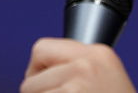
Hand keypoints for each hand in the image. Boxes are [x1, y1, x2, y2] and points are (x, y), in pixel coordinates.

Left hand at [20, 38, 136, 92]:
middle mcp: (87, 63)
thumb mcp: (107, 78)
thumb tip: (43, 69)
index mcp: (98, 53)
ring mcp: (77, 83)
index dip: (38, 70)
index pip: (42, 48)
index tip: (46, 83)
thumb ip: (79, 66)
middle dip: (37, 92)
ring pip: (30, 92)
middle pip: (31, 76)